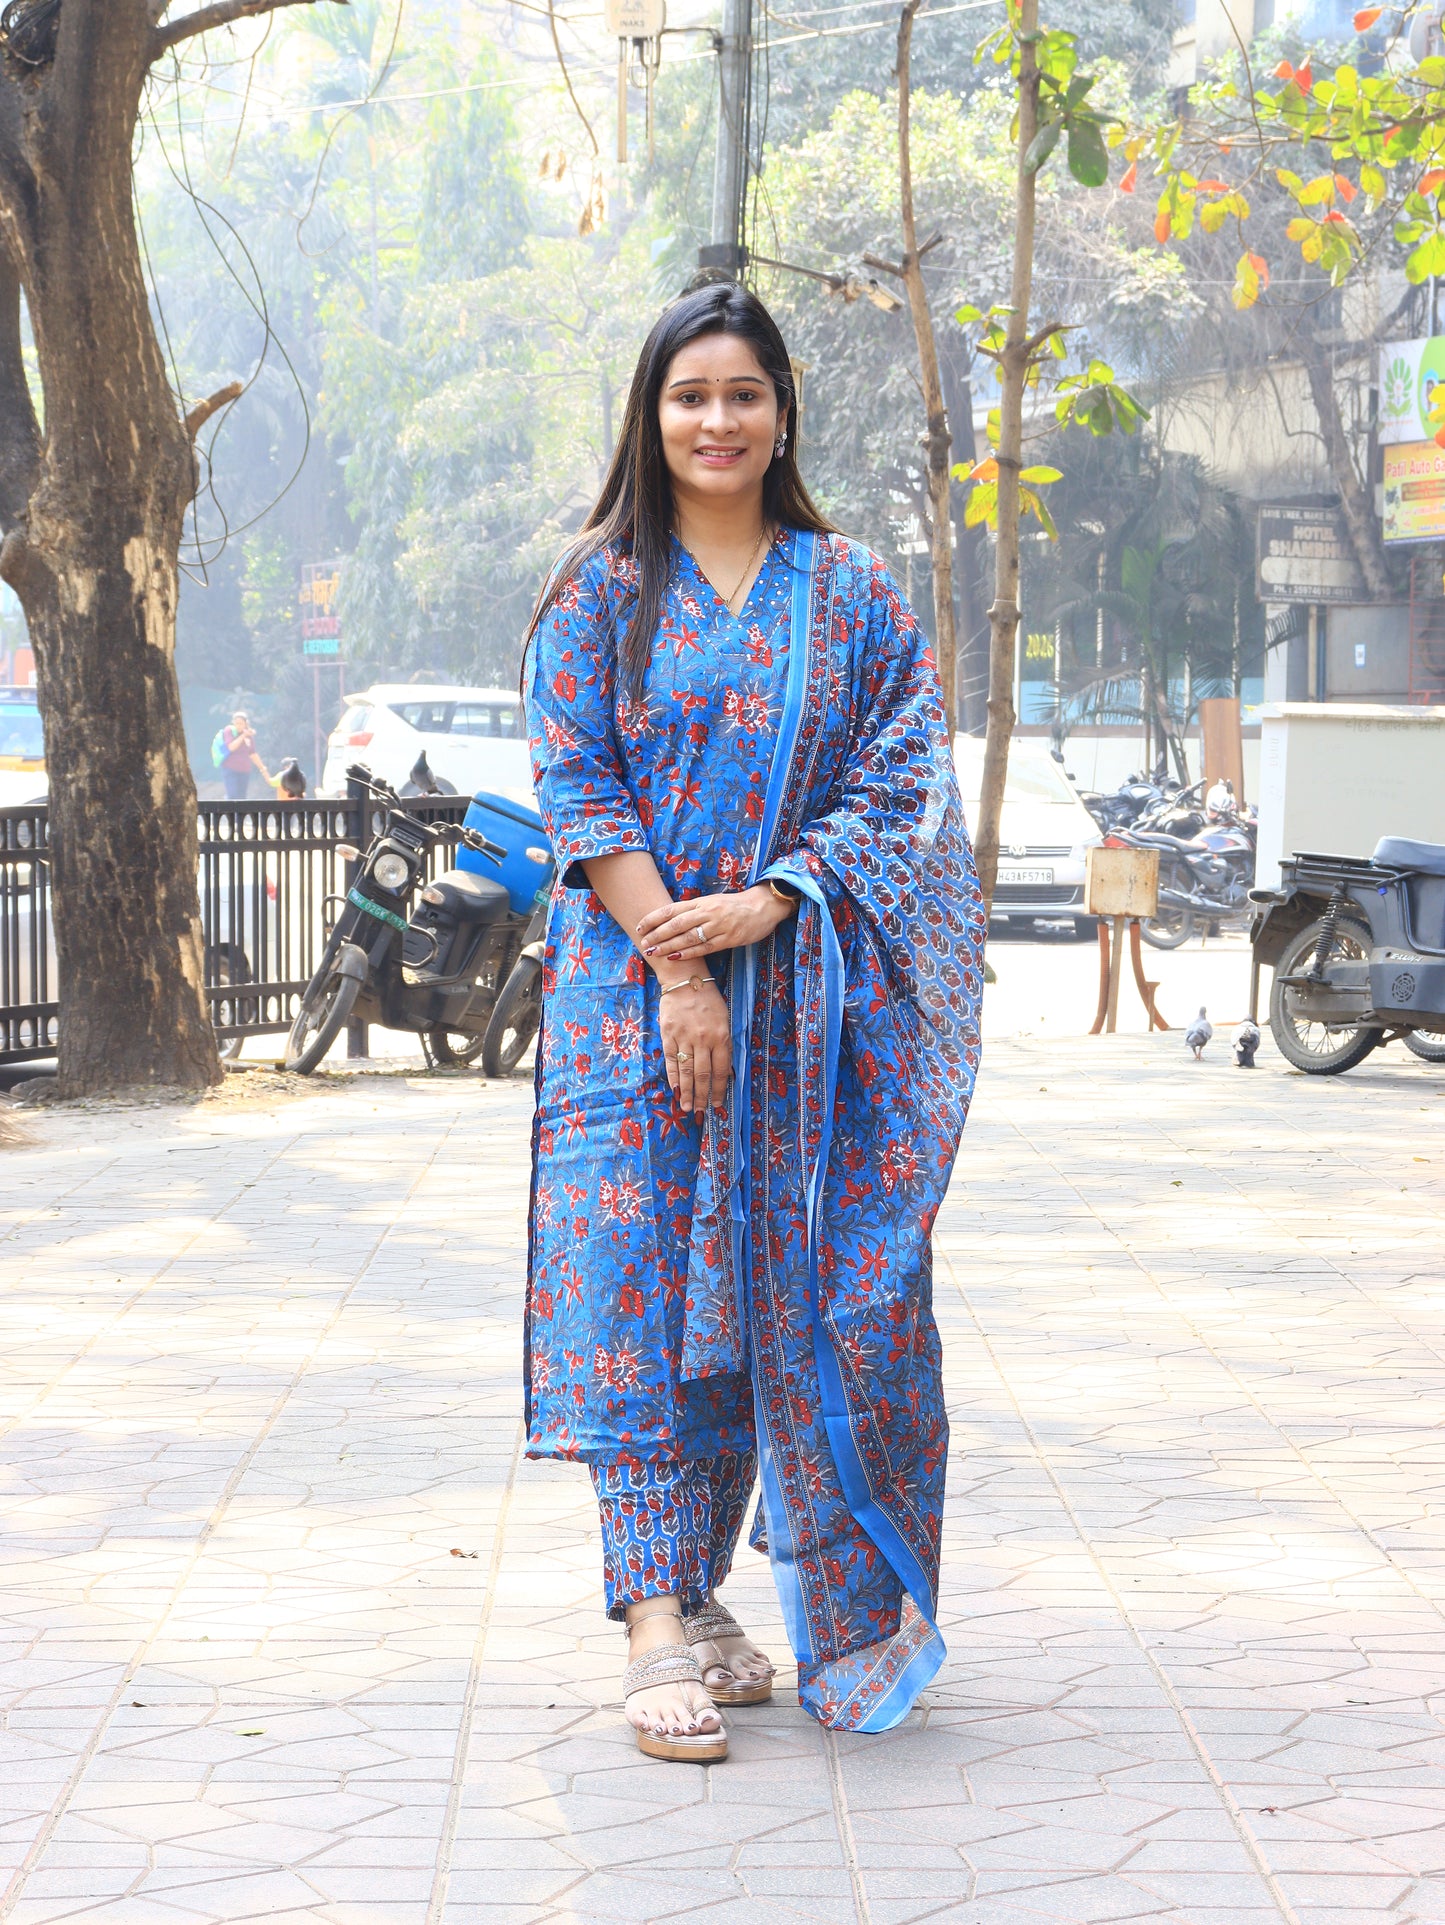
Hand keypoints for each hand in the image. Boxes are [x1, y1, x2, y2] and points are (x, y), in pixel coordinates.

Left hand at [638, 886, 792, 963]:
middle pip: (676, 924)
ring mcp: (718, 926)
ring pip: (688, 937)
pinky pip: (705, 948)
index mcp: (701, 902)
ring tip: (654, 951)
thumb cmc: (734, 905)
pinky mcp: (729, 939)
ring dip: (669, 945)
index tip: (640, 927)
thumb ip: (693, 909)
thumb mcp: (712, 901)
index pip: (672, 909)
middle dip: (657, 934)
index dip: (654, 918)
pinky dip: (688, 953)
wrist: (763, 906)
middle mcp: (708, 912)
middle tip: (643, 943)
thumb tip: (669, 919)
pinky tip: (675, 957)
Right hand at [657, 977, 730, 1114]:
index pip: (721, 1070)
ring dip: (687, 1092)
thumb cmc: (708, 1000)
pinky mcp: (668, 1035)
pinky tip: (675, 1090)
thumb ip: (724, 1045)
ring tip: (687, 1108)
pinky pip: (670, 1061)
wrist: (685, 980)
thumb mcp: (724, 1020)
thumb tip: (724, 1073)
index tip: (718, 1103)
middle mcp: (703, 1039)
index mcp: (721, 1036)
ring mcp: (684, 1038)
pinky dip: (673, 1077)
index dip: (719, 1089)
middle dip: (702, 1096)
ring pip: (686, 1071)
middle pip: (703, 1074)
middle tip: (701, 1112)